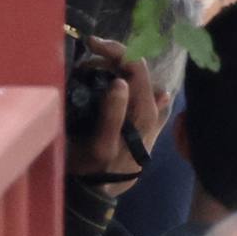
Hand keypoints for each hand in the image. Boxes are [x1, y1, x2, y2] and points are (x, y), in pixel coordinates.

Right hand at [67, 38, 154, 182]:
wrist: (101, 191)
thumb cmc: (95, 168)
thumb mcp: (101, 143)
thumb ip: (113, 113)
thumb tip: (121, 82)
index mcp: (144, 111)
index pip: (135, 64)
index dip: (114, 48)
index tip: (89, 44)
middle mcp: (153, 109)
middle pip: (136, 67)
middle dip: (109, 58)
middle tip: (83, 64)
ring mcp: (152, 114)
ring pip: (135, 77)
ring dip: (113, 69)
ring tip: (89, 73)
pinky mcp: (146, 121)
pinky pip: (141, 92)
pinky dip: (125, 82)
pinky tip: (111, 81)